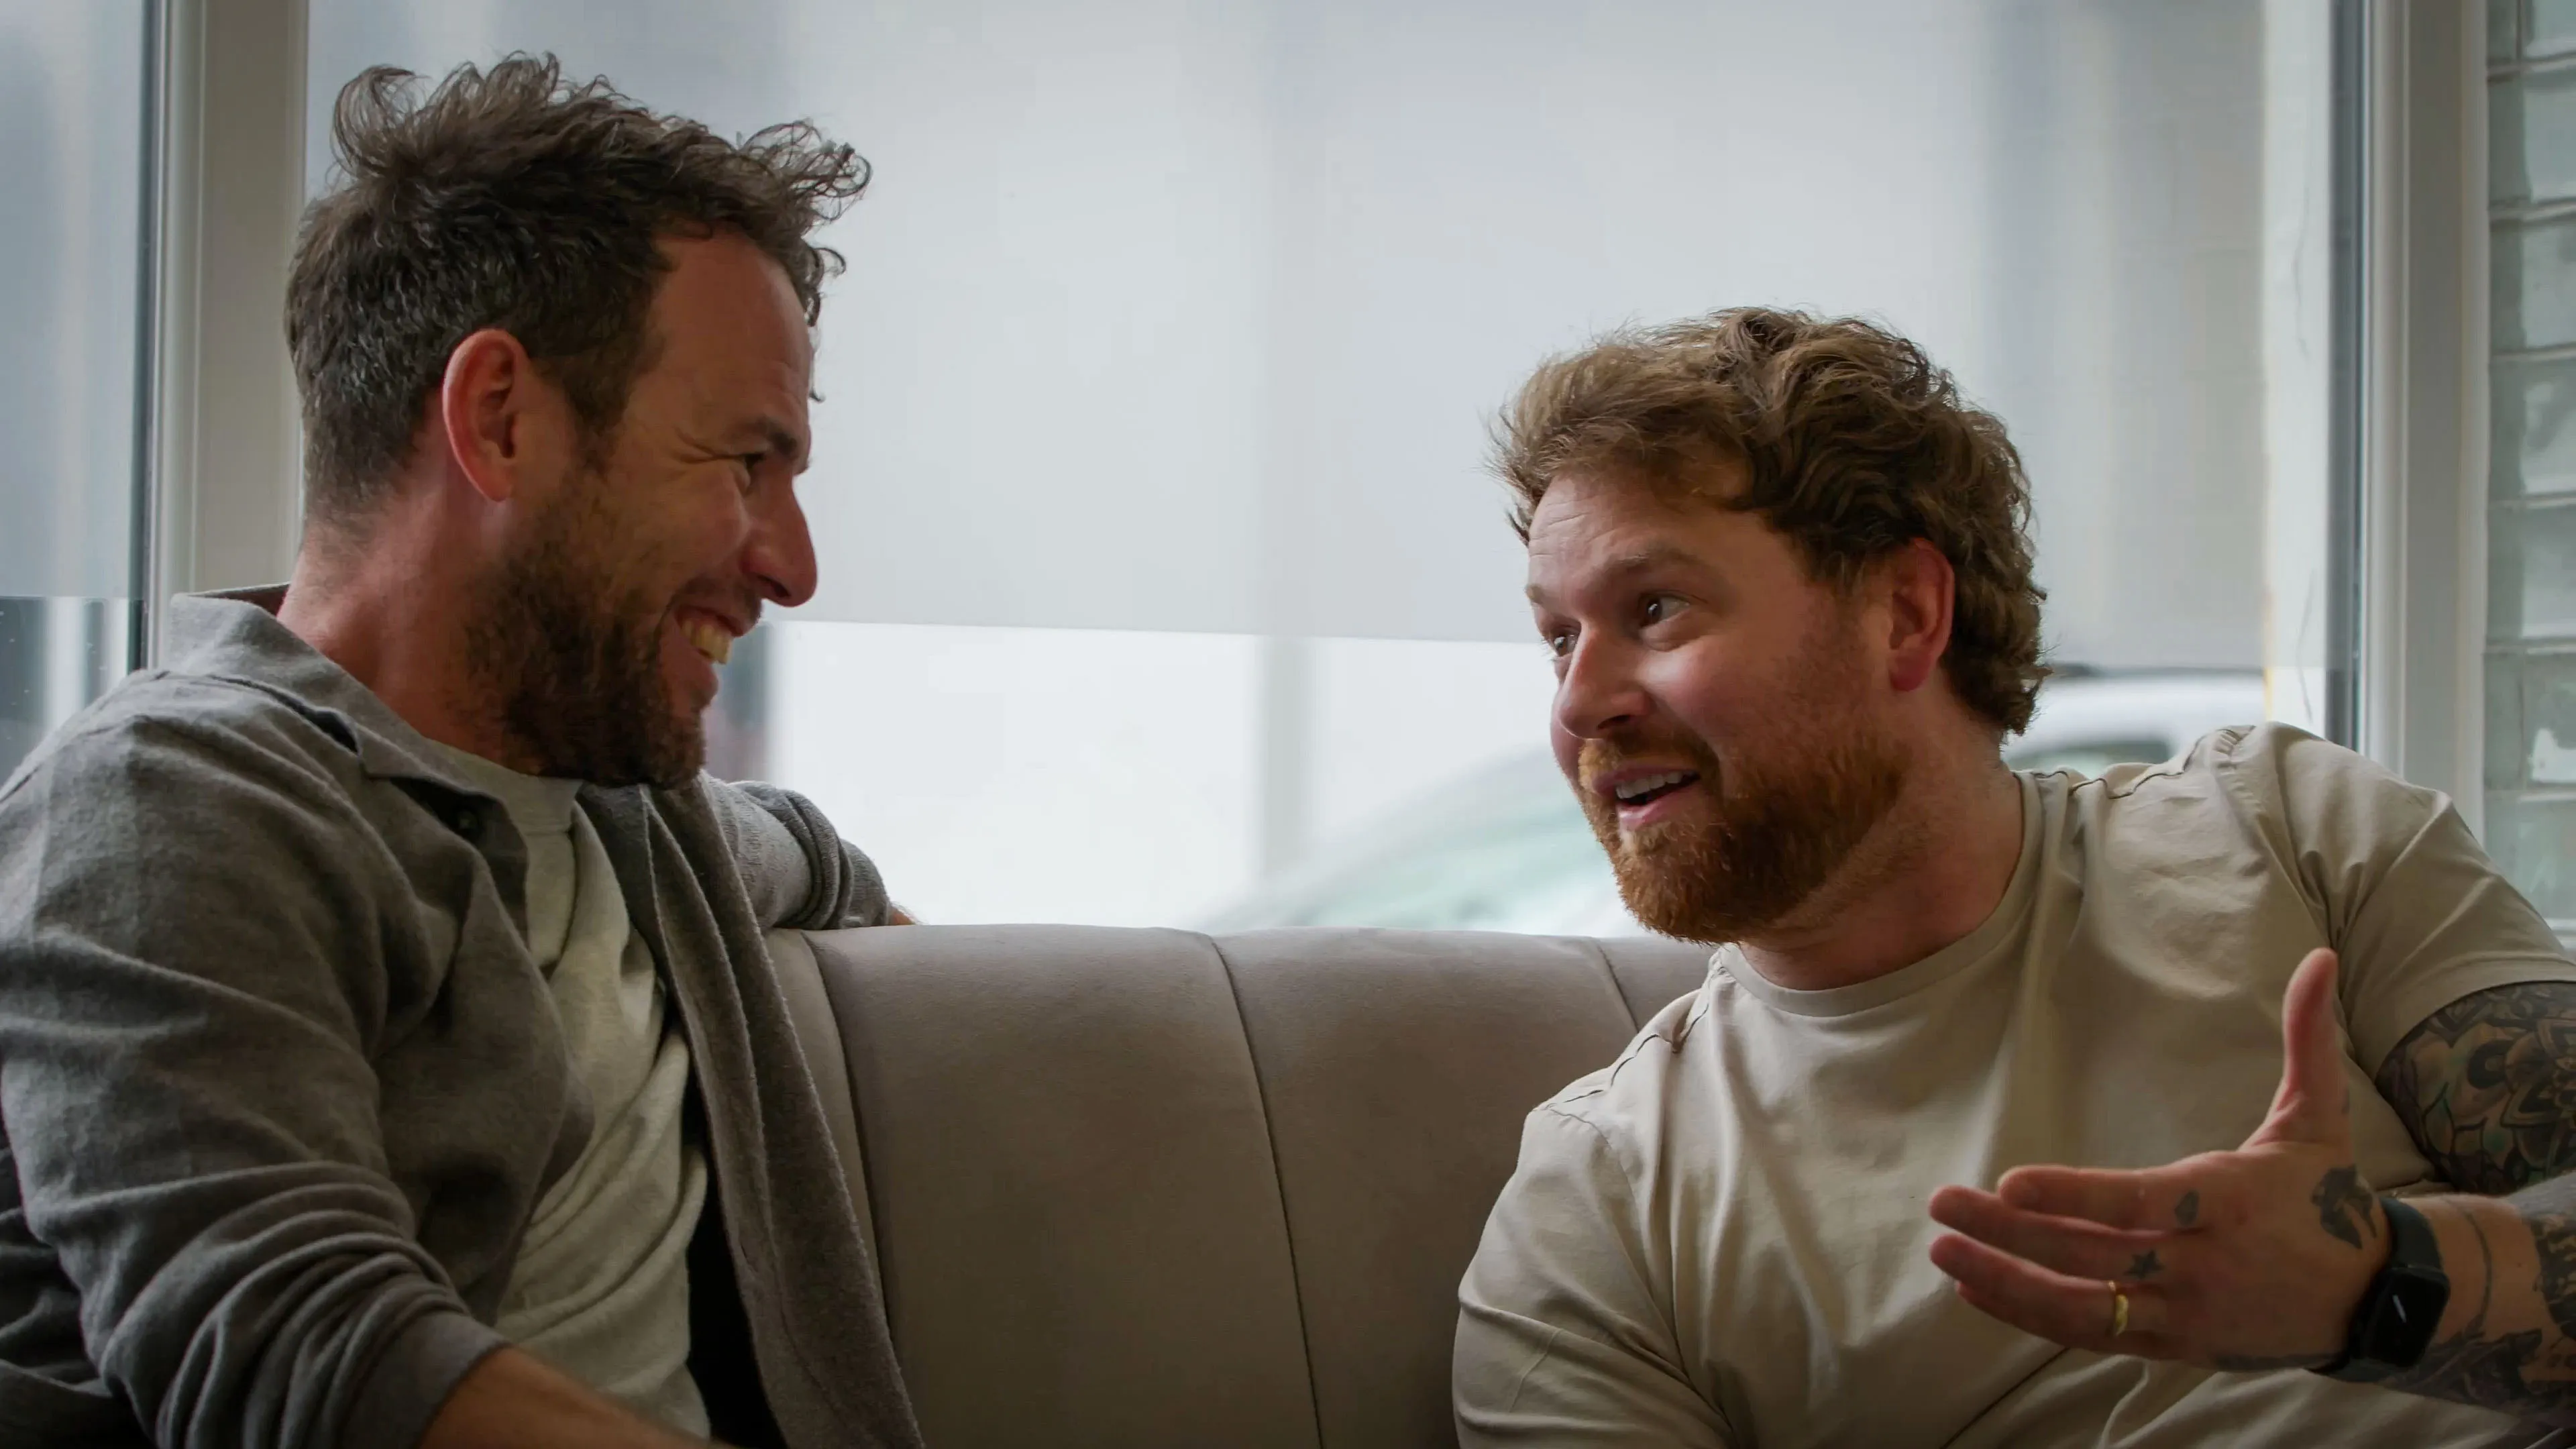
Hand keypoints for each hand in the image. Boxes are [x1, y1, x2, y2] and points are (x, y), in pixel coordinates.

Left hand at [1925, 947, 2390, 1369]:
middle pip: (2091, 1256)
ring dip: (2005, 1283)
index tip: (2008, 1182)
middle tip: (1941, 1205)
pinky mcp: (2174, 1346)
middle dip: (2009, 1235)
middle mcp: (2201, 1263)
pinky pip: (2093, 1335)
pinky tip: (1976, 1292)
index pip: (2137, 1202)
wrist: (2374, 1302)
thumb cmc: (2330, 1197)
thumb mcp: (2320, 1117)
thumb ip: (2307, 1038)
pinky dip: (2033, 1316)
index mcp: (2228, 1201)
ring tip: (1943, 1254)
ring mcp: (2185, 1312)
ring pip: (2083, 1309)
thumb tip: (2319, 956)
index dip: (2073, 1196)